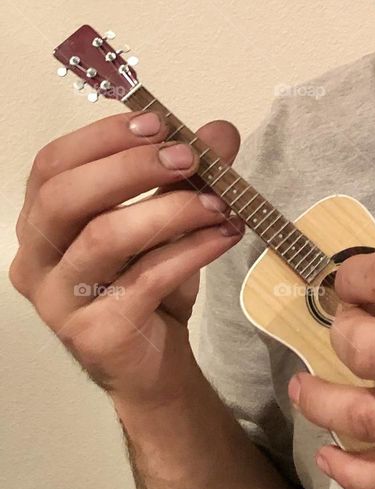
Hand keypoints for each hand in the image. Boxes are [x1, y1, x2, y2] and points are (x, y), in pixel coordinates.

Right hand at [10, 109, 244, 406]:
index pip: (52, 165)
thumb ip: (189, 174)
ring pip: (104, 238)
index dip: (102, 138)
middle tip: (189, 159)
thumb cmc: (149, 282)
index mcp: (42, 221)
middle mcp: (36, 259)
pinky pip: (144, 279)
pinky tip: (225, 236)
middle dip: (131, 168)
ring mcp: (58, 301)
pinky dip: (191, 251)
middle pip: (65, 198)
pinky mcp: (94, 334)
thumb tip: (219, 131)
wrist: (154, 364)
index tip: (157, 124)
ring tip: (221, 203)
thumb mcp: (170, 218)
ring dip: (171, 210)